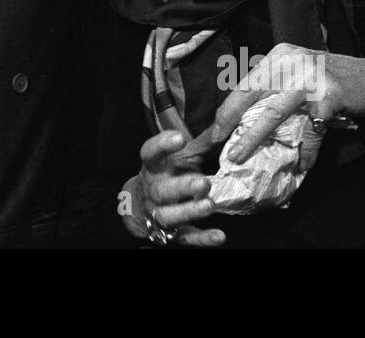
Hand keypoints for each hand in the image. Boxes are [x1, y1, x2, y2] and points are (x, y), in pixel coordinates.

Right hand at [125, 129, 224, 246]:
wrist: (139, 208)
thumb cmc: (166, 176)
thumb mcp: (177, 158)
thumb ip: (199, 145)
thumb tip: (225, 125)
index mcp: (153, 168)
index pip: (150, 154)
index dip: (162, 146)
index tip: (179, 138)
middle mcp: (153, 191)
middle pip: (162, 190)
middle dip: (182, 187)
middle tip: (203, 182)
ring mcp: (160, 213)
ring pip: (169, 215)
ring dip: (189, 211)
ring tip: (209, 205)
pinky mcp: (172, 234)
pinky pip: (186, 237)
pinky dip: (202, 238)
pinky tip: (218, 236)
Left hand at [212, 43, 364, 164]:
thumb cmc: (331, 79)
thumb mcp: (297, 73)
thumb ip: (273, 90)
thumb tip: (242, 122)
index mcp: (278, 57)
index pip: (244, 85)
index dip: (226, 110)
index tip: (212, 132)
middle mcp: (290, 63)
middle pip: (251, 96)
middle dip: (229, 122)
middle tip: (216, 145)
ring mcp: (308, 79)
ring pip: (272, 114)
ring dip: (253, 139)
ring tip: (239, 157)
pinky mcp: (327, 96)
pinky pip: (309, 131)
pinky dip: (305, 152)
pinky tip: (302, 165)